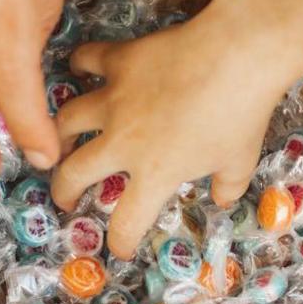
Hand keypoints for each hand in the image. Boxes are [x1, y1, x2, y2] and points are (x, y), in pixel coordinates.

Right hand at [48, 4, 290, 256]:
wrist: (237, 55)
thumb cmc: (243, 115)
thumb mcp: (240, 162)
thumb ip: (227, 186)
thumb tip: (222, 198)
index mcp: (154, 173)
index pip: (127, 223)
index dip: (121, 242)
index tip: (121, 248)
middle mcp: (123, 142)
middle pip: (74, 174)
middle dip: (63, 191)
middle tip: (65, 196)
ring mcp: (116, 100)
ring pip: (67, 121)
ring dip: (59, 134)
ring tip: (61, 140)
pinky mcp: (120, 61)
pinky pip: (87, 61)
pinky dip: (81, 65)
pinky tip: (80, 68)